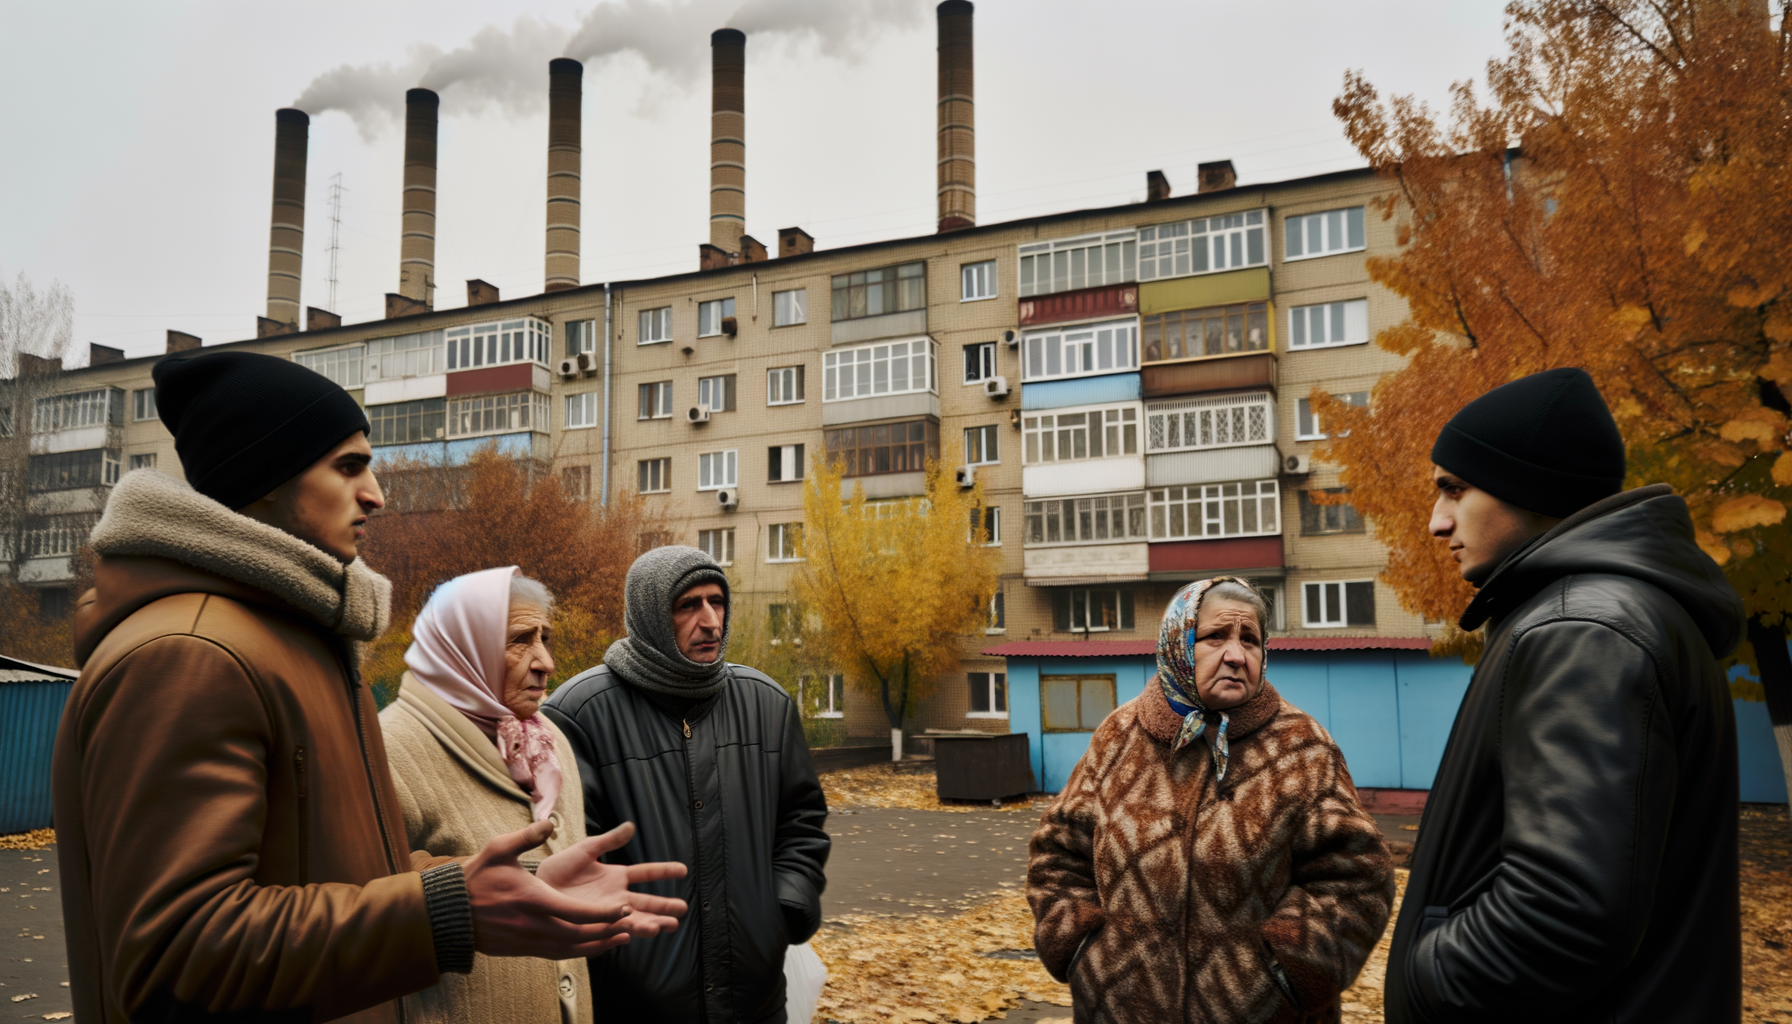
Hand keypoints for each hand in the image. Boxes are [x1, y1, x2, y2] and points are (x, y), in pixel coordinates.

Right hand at [464, 820, 655, 958]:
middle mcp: (534, 926)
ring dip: (597, 945)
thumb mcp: (499, 849)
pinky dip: (578, 951)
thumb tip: (551, 822)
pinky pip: (556, 955)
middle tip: (631, 924)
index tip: (625, 908)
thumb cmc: (475, 878)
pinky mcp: (522, 949)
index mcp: (534, 900)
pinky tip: (590, 945)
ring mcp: (528, 941)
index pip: (577, 913)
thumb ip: (528, 836)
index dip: (604, 913)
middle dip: (607, 931)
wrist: (448, 912)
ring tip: (620, 938)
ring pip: (570, 950)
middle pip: (580, 936)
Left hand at [536, 822, 688, 939]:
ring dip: (650, 923)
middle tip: (681, 911)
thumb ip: (609, 841)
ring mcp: (607, 913)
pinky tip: (636, 934)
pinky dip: (625, 933)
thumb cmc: (560, 868)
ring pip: (634, 920)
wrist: (536, 889)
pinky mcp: (595, 925)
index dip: (664, 871)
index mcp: (617, 876)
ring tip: (665, 926)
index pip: (646, 873)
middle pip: (646, 903)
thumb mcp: (585, 850)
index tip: (683, 869)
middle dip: (664, 907)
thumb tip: (631, 826)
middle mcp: (617, 897)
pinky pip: (613, 931)